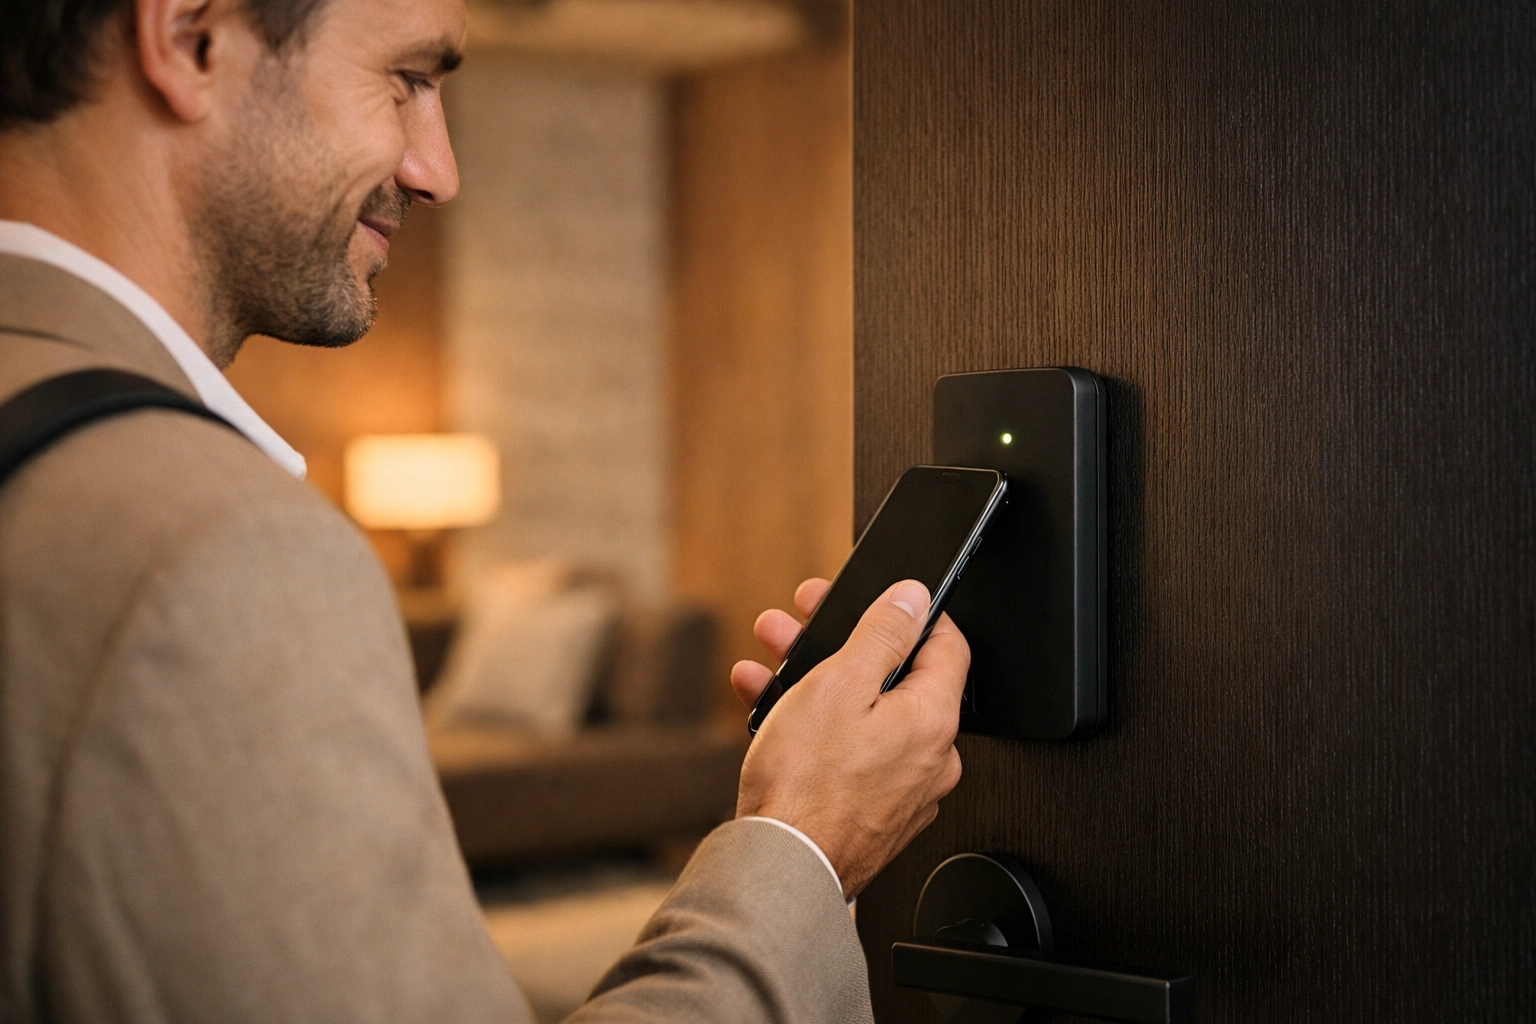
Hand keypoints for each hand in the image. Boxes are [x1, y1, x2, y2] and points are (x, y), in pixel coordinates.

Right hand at [732, 577, 967, 897]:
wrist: (781, 868)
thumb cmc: (805, 786)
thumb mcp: (839, 683)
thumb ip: (882, 633)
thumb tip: (913, 598)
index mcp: (933, 720)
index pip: (948, 646)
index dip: (913, 612)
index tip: (885, 599)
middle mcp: (930, 758)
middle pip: (895, 678)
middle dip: (842, 642)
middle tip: (803, 621)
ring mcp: (902, 790)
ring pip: (865, 715)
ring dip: (818, 679)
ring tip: (773, 660)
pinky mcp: (872, 813)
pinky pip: (850, 753)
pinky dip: (815, 726)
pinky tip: (773, 709)